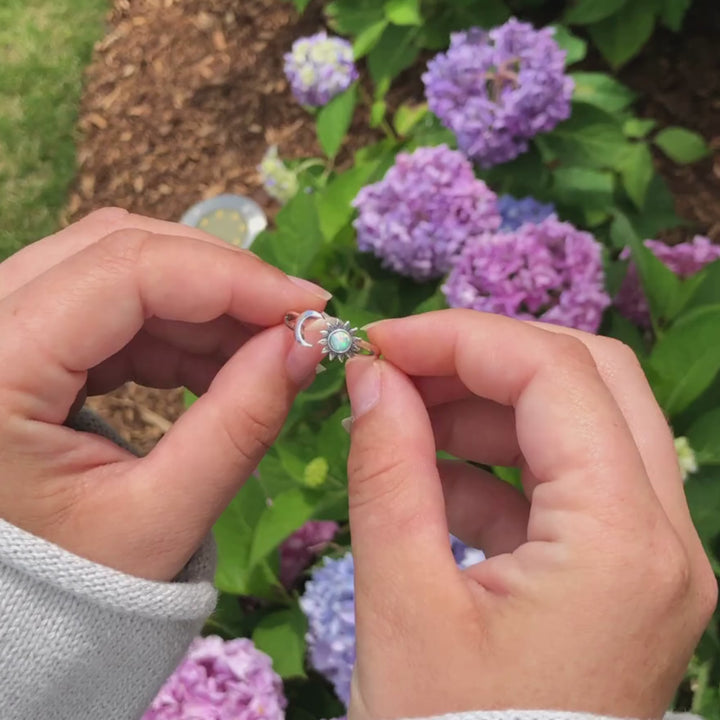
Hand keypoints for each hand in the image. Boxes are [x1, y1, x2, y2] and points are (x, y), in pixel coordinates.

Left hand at [0, 208, 328, 580]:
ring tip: (264, 354)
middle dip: (223, 279)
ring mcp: (2, 326)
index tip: (310, 305)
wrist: (3, 612)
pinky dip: (179, 327)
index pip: (125, 270)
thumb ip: (239, 425)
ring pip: (119, 266)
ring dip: (206, 303)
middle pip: (119, 247)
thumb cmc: (67, 586)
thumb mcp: (160, 518)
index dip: (231, 276)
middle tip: (296, 322)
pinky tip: (220, 365)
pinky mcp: (28, 339)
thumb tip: (306, 344)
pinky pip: (113, 304)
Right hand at [344, 309, 716, 719]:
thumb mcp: (400, 602)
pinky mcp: (622, 575)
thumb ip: (388, 467)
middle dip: (486, 358)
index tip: (380, 344)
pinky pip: (565, 483)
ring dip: (488, 407)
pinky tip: (429, 479)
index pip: (555, 372)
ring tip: (401, 417)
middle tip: (399, 369)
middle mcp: (665, 537)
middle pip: (590, 378)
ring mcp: (653, 557)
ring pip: (582, 423)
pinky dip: (496, 464)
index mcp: (624, 542)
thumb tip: (371, 375)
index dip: (461, 339)